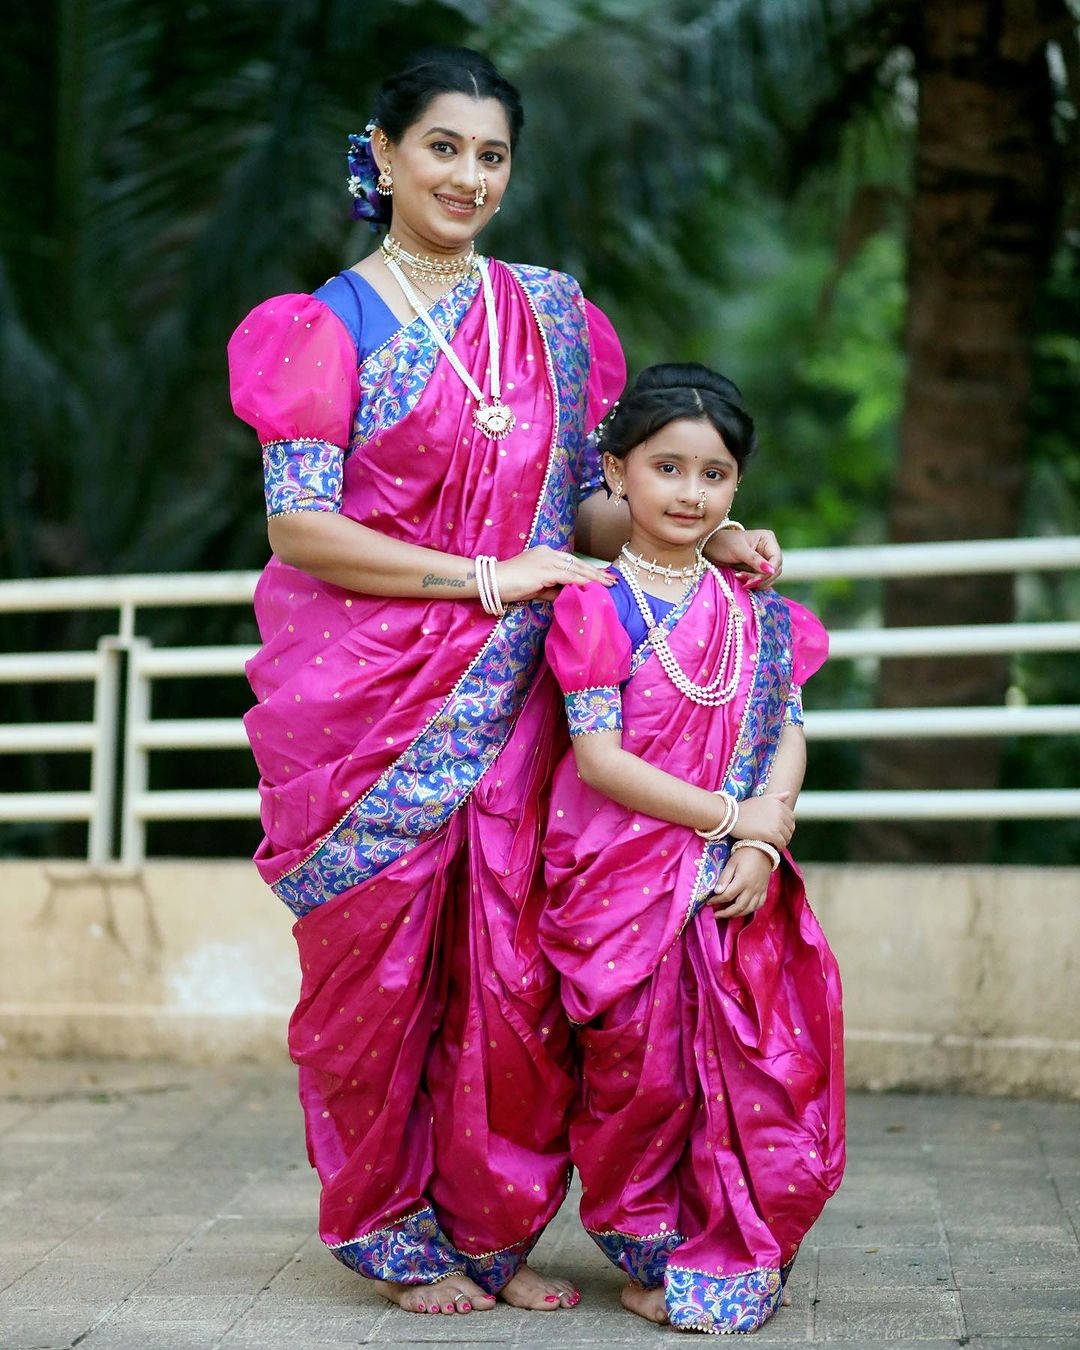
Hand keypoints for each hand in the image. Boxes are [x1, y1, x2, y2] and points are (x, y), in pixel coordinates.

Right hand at [494, 547, 615, 602]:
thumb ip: (553, 589)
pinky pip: (568, 577)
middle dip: (597, 572)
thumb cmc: (510, 585)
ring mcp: (547, 560)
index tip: (603, 576)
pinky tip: (593, 587)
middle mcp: (549, 553)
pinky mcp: (545, 570)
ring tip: (609, 584)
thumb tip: (568, 596)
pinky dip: (582, 582)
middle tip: (613, 579)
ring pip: (577, 569)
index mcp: (546, 554)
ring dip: (594, 577)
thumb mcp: (536, 587)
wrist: (492, 581)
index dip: (589, 569)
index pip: (572, 562)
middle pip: (578, 564)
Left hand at [705, 527, 781, 588]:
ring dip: (756, 582)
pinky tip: (742, 581)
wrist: (710, 548)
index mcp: (768, 539)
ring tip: (740, 578)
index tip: (756, 580)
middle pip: (775, 570)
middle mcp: (769, 549)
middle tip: (745, 582)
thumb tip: (771, 570)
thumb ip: (755, 560)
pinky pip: (762, 580)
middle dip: (761, 578)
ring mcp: (764, 560)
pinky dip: (753, 583)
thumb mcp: (739, 550)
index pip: (776, 559)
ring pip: (769, 577)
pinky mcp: (758, 569)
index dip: (769, 572)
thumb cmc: (723, 543)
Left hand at [707, 847, 772, 918]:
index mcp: (742, 881)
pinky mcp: (764, 891)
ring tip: (727, 914)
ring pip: (749, 909)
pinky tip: (743, 910)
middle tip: (716, 914)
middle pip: (739, 907)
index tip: (708, 902)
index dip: (716, 900)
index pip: (727, 896)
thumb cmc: (745, 854)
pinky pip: (759, 905)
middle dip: (726, 913)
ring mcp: (759, 891)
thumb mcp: (732, 863)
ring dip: (737, 914)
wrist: (764, 849)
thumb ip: (724, 878)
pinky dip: (750, 910)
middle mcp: (752, 889)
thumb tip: (717, 892)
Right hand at [731, 791, 793, 850]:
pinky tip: (773, 847)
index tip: (779, 830)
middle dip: (785, 834)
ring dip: (783, 841)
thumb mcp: (761, 799)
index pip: (791, 818)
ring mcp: (777, 823)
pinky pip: (782, 843)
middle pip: (790, 828)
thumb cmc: (744, 808)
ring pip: (787, 837)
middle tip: (777, 839)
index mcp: (779, 804)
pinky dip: (779, 847)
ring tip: (775, 844)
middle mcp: (780, 812)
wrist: (731, 816)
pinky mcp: (772, 834)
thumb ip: (776, 797)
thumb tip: (788, 794)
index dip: (786, 826)